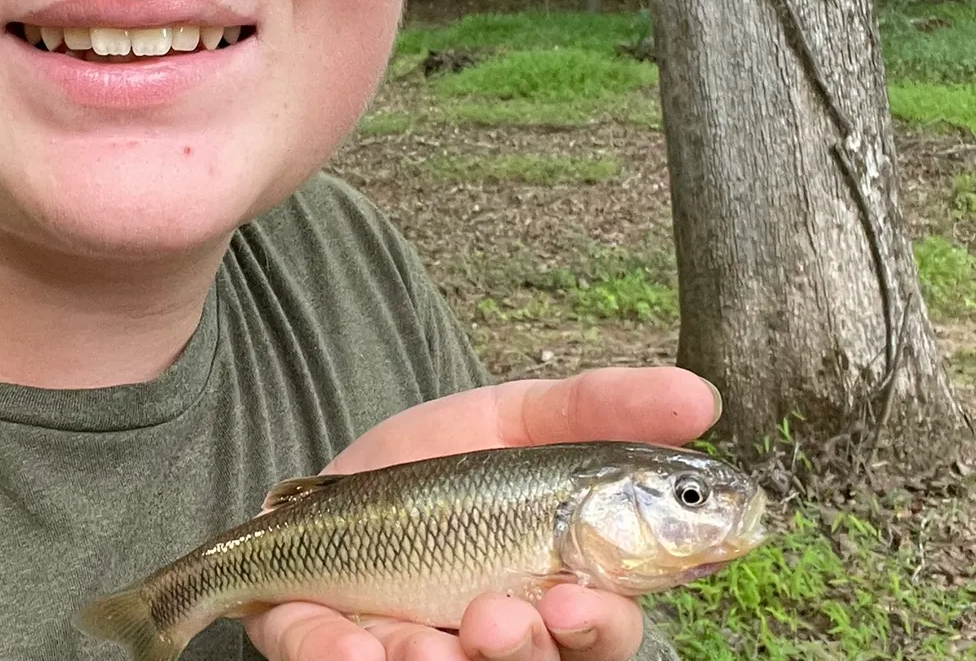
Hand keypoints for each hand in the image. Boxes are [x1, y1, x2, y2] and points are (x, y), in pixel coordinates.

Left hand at [243, 366, 720, 660]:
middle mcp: (505, 638)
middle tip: (504, 617)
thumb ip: (602, 408)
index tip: (584, 597)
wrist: (331, 484)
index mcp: (559, 590)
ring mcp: (428, 651)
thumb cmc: (442, 469)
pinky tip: (357, 646)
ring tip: (423, 640)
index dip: (604, 624)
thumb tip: (700, 395)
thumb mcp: (519, 419)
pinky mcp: (342, 654)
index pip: (607, 625)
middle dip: (529, 652)